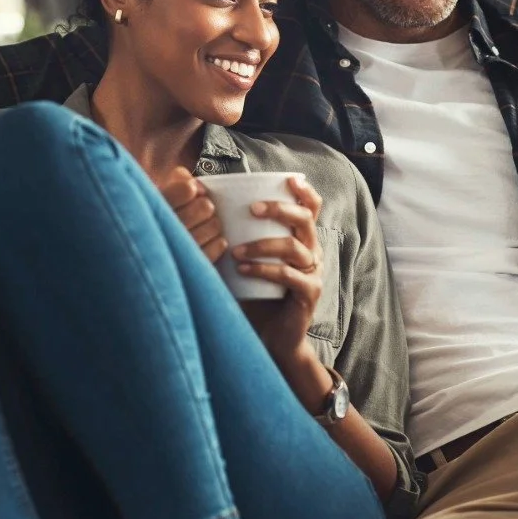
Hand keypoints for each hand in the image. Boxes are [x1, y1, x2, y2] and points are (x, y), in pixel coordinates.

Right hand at [159, 167, 226, 263]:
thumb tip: (195, 184)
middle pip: (205, 207)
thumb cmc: (156, 218)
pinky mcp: (191, 267)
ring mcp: (179, 251)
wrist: (141, 256)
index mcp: (154, 207)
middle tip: (197, 211)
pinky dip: (217, 242)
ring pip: (214, 226)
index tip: (190, 191)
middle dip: (204, 206)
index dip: (192, 188)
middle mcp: (165, 230)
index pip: (187, 190)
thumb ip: (177, 180)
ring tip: (200, 227)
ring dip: (211, 224)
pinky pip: (217, 247)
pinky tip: (207, 240)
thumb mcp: (159, 193)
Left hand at [233, 175, 323, 363]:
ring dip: (262, 244)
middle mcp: (312, 252)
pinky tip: (243, 269)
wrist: (271, 338)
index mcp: (302, 240)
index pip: (312, 208)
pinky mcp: (309, 294)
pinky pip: (288, 276)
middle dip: (279, 209)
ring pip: (294, 247)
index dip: (304, 191)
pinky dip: (264, 270)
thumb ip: (236, 237)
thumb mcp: (247, 260)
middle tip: (251, 209)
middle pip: (305, 219)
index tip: (288, 180)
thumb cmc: (255, 295)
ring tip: (236, 250)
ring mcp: (313, 273)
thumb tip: (204, 207)